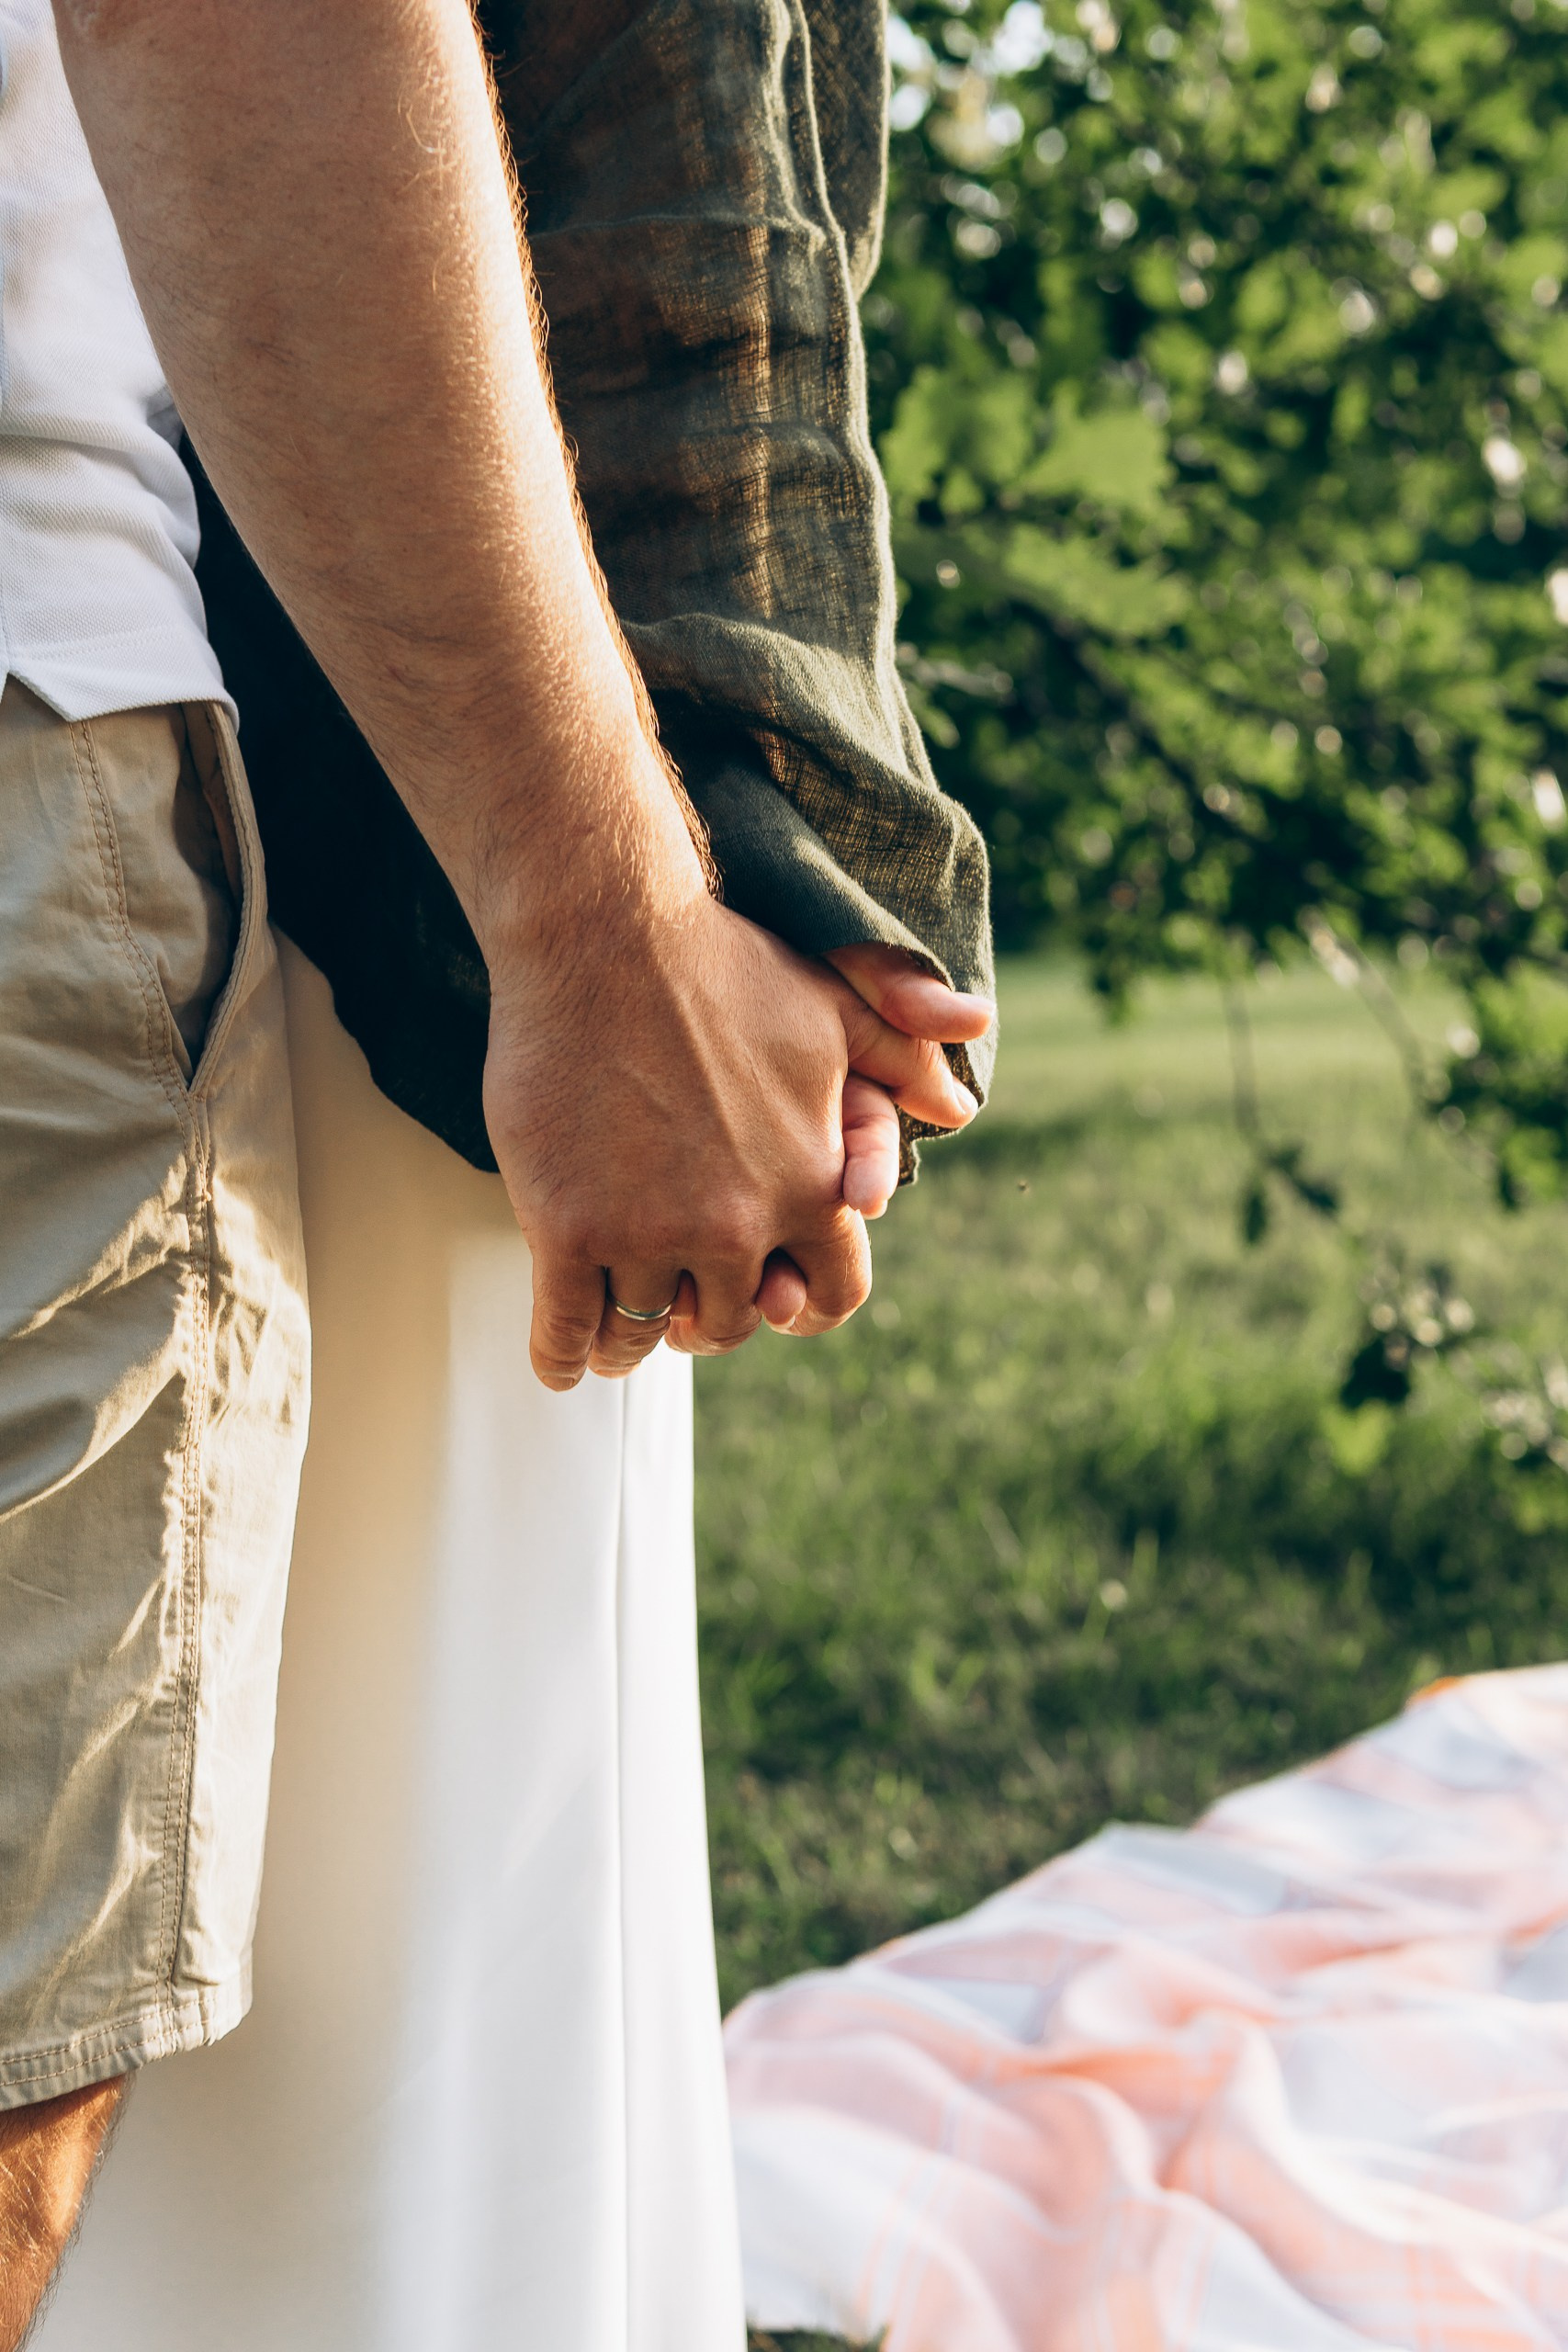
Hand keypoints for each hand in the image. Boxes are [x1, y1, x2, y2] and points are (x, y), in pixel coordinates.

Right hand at [480, 871, 981, 1386]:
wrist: (602, 932)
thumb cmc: (720, 963)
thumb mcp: (833, 1008)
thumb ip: (902, 1061)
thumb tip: (960, 1111)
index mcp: (813, 1184)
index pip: (830, 1295)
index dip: (798, 1307)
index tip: (767, 1305)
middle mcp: (740, 1223)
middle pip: (727, 1324)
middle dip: (705, 1321)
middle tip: (678, 1308)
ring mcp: (650, 1231)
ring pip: (645, 1335)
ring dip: (632, 1343)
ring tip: (617, 1336)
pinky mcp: (569, 1228)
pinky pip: (570, 1331)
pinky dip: (564, 1358)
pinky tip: (561, 1363)